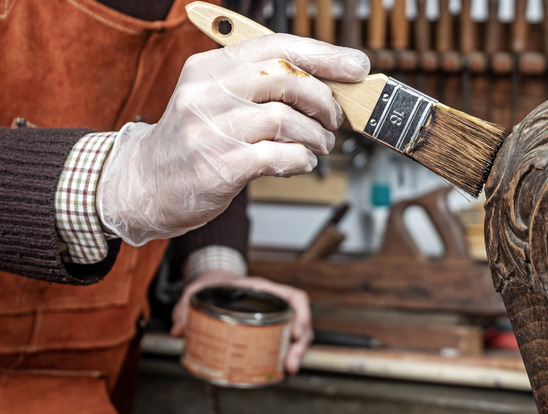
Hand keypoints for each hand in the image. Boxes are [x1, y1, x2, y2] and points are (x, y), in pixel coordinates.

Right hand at [97, 34, 369, 244]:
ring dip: (316, 135)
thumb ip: (261, 86)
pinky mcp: (218, 167)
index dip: (324, 55)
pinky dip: (302, 159)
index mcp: (209, 68)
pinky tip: (302, 162)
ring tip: (318, 145)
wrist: (143, 184)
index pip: (276, 46)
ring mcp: (210, 130)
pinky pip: (278, 156)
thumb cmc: (193, 142)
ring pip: (286, 119)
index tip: (356, 67)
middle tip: (334, 119)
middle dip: (324, 100)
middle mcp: (206, 93)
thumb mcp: (215, 99)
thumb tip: (328, 83)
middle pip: (286, 78)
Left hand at [171, 270, 313, 374]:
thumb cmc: (212, 286)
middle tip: (290, 365)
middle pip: (300, 324)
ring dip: (295, 356)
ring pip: (295, 339)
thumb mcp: (197, 292)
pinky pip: (283, 347)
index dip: (302, 315)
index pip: (296, 298)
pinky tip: (279, 374)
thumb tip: (178, 331)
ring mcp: (274, 320)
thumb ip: (186, 308)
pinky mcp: (268, 335)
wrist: (214, 286)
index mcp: (265, 290)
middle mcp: (275, 305)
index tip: (295, 333)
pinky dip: (284, 361)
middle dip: (299, 346)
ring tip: (287, 373)